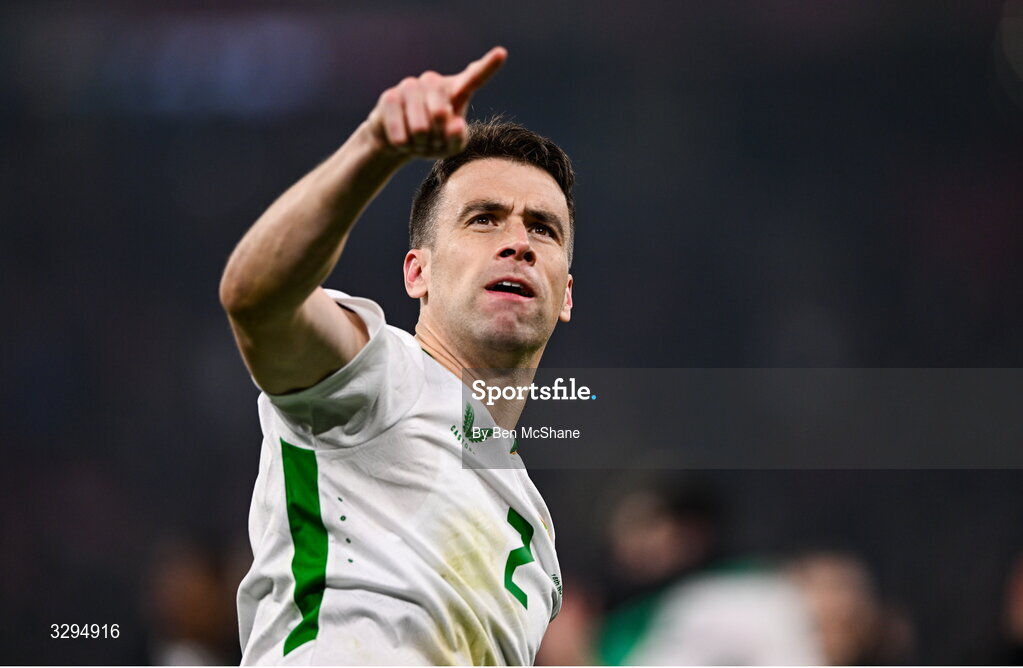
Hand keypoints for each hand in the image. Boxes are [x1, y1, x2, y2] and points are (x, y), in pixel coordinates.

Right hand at [366, 46, 507, 158]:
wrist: (399, 142)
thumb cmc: (432, 140)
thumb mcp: (450, 146)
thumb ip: (457, 137)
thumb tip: (456, 123)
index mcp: (456, 90)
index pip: (475, 78)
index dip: (488, 66)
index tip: (502, 53)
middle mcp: (434, 82)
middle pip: (441, 114)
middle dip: (436, 137)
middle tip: (432, 142)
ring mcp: (411, 85)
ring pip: (420, 126)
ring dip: (420, 142)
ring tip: (418, 141)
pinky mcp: (390, 96)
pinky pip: (400, 128)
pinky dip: (403, 143)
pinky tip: (403, 140)